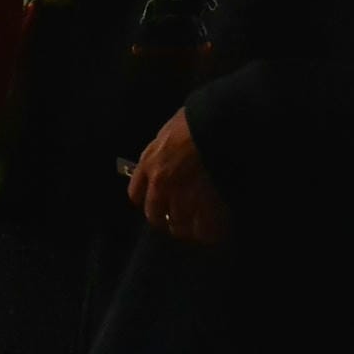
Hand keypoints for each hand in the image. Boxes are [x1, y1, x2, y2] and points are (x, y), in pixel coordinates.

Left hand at [127, 107, 228, 244]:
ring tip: (198, 228)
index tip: (156, 203)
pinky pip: (207, 229)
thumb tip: (164, 158)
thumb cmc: (194, 121)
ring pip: (180, 226)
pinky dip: (211, 232)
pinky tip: (216, 230)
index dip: (146, 201)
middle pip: (155, 216)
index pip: (135, 194)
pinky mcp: (208, 205)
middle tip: (178, 220)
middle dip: (165, 220)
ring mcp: (184, 198)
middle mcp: (161, 185)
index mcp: (148, 164)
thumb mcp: (167, 132)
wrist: (218, 126)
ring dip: (188, 228)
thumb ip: (162, 150)